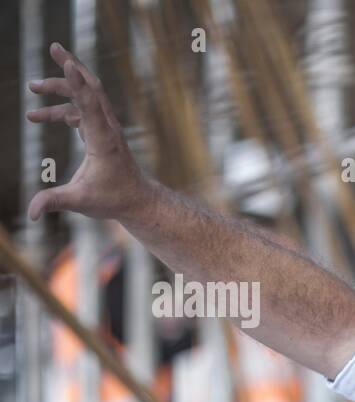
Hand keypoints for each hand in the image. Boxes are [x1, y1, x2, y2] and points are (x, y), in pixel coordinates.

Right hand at [26, 42, 152, 222]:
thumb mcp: (81, 202)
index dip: (79, 85)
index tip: (68, 63)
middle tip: (54, 47)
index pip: (91, 106)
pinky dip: (61, 108)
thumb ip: (54, 202)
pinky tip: (40, 116)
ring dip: (60, 88)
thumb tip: (29, 213)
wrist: (137, 200)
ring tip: (32, 87)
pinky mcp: (101, 131)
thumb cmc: (113, 200)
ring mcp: (105, 127)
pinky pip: (81, 109)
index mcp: (103, 141)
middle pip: (92, 88)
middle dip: (72, 67)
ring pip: (85, 96)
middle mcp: (107, 128)